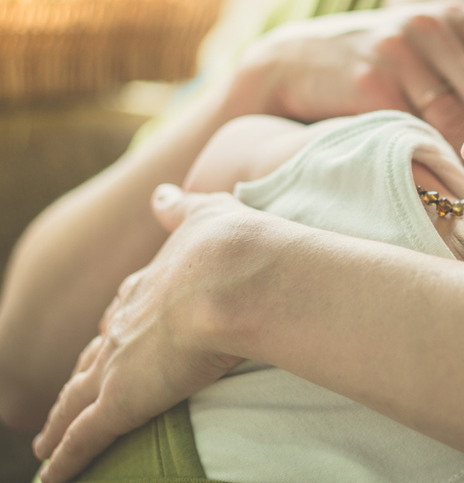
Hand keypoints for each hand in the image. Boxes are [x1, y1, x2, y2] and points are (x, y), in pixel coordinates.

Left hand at [32, 186, 248, 482]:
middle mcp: (124, 325)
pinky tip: (50, 477)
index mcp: (148, 286)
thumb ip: (181, 207)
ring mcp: (117, 364)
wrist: (234, 277)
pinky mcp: (120, 402)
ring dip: (59, 421)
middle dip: (80, 378)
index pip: (123, 313)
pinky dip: (63, 460)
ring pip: (77, 400)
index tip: (109, 336)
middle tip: (67, 395)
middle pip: (92, 358)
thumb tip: (161, 193)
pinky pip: (82, 439)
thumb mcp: (207, 213)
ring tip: (44, 440)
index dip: (115, 327)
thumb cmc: (232, 246)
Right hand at [230, 0, 463, 149]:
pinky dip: (432, 156)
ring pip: (454, 116)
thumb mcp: (426, 46)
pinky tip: (441, 176)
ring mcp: (399, 51)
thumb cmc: (378, 61)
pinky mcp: (372, 82)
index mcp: (455, 16)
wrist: (294, 60)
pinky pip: (415, 129)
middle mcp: (431, 26)